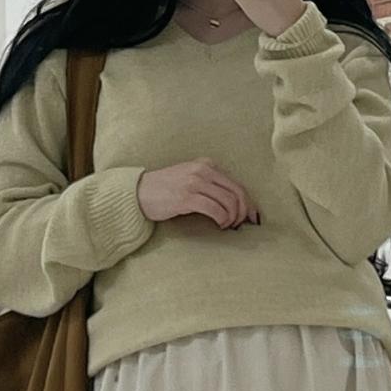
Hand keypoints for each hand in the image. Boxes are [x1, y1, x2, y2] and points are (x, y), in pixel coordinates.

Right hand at [138, 160, 259, 229]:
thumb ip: (210, 184)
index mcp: (206, 164)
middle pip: (237, 193)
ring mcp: (194, 182)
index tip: (253, 217)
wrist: (138, 193)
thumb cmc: (165, 189)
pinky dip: (222, 220)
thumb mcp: (190, 177)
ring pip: (229, 202)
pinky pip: (215, 210)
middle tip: (241, 225)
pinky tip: (219, 225)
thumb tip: (236, 203)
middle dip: (244, 212)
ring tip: (227, 226)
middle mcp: (203, 170)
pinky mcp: (187, 197)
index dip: (249, 203)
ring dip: (233, 218)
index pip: (237, 184)